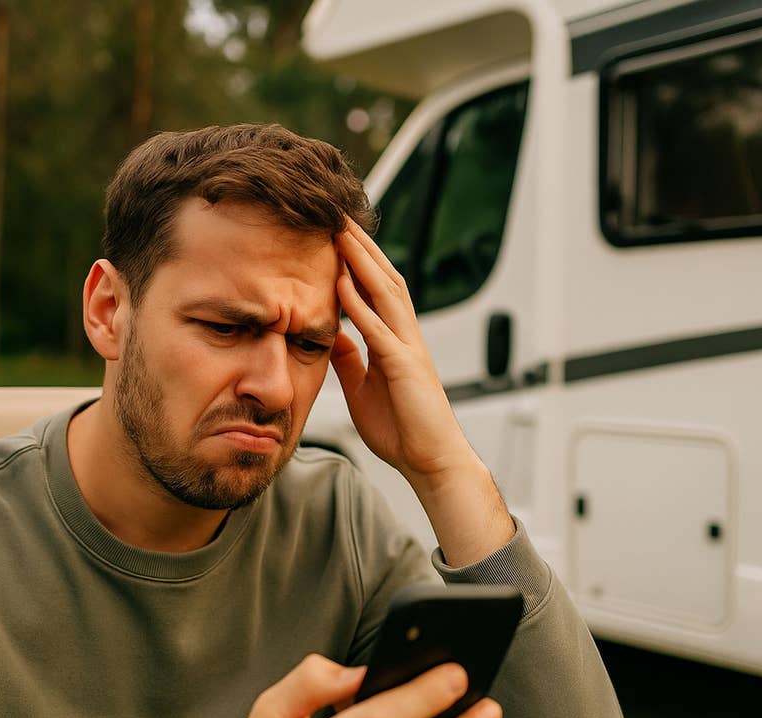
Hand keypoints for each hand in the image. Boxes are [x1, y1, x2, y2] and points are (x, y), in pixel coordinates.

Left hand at [331, 220, 514, 565]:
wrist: (430, 460)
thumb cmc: (401, 427)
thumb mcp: (362, 386)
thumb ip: (350, 357)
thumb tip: (331, 334)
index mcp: (394, 339)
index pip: (374, 288)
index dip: (355, 258)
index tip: (332, 231)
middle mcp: (404, 335)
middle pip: (383, 277)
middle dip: (360, 245)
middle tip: (335, 212)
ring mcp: (407, 348)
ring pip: (386, 293)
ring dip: (362, 261)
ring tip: (338, 232)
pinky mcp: (406, 367)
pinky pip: (380, 330)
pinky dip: (360, 306)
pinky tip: (342, 285)